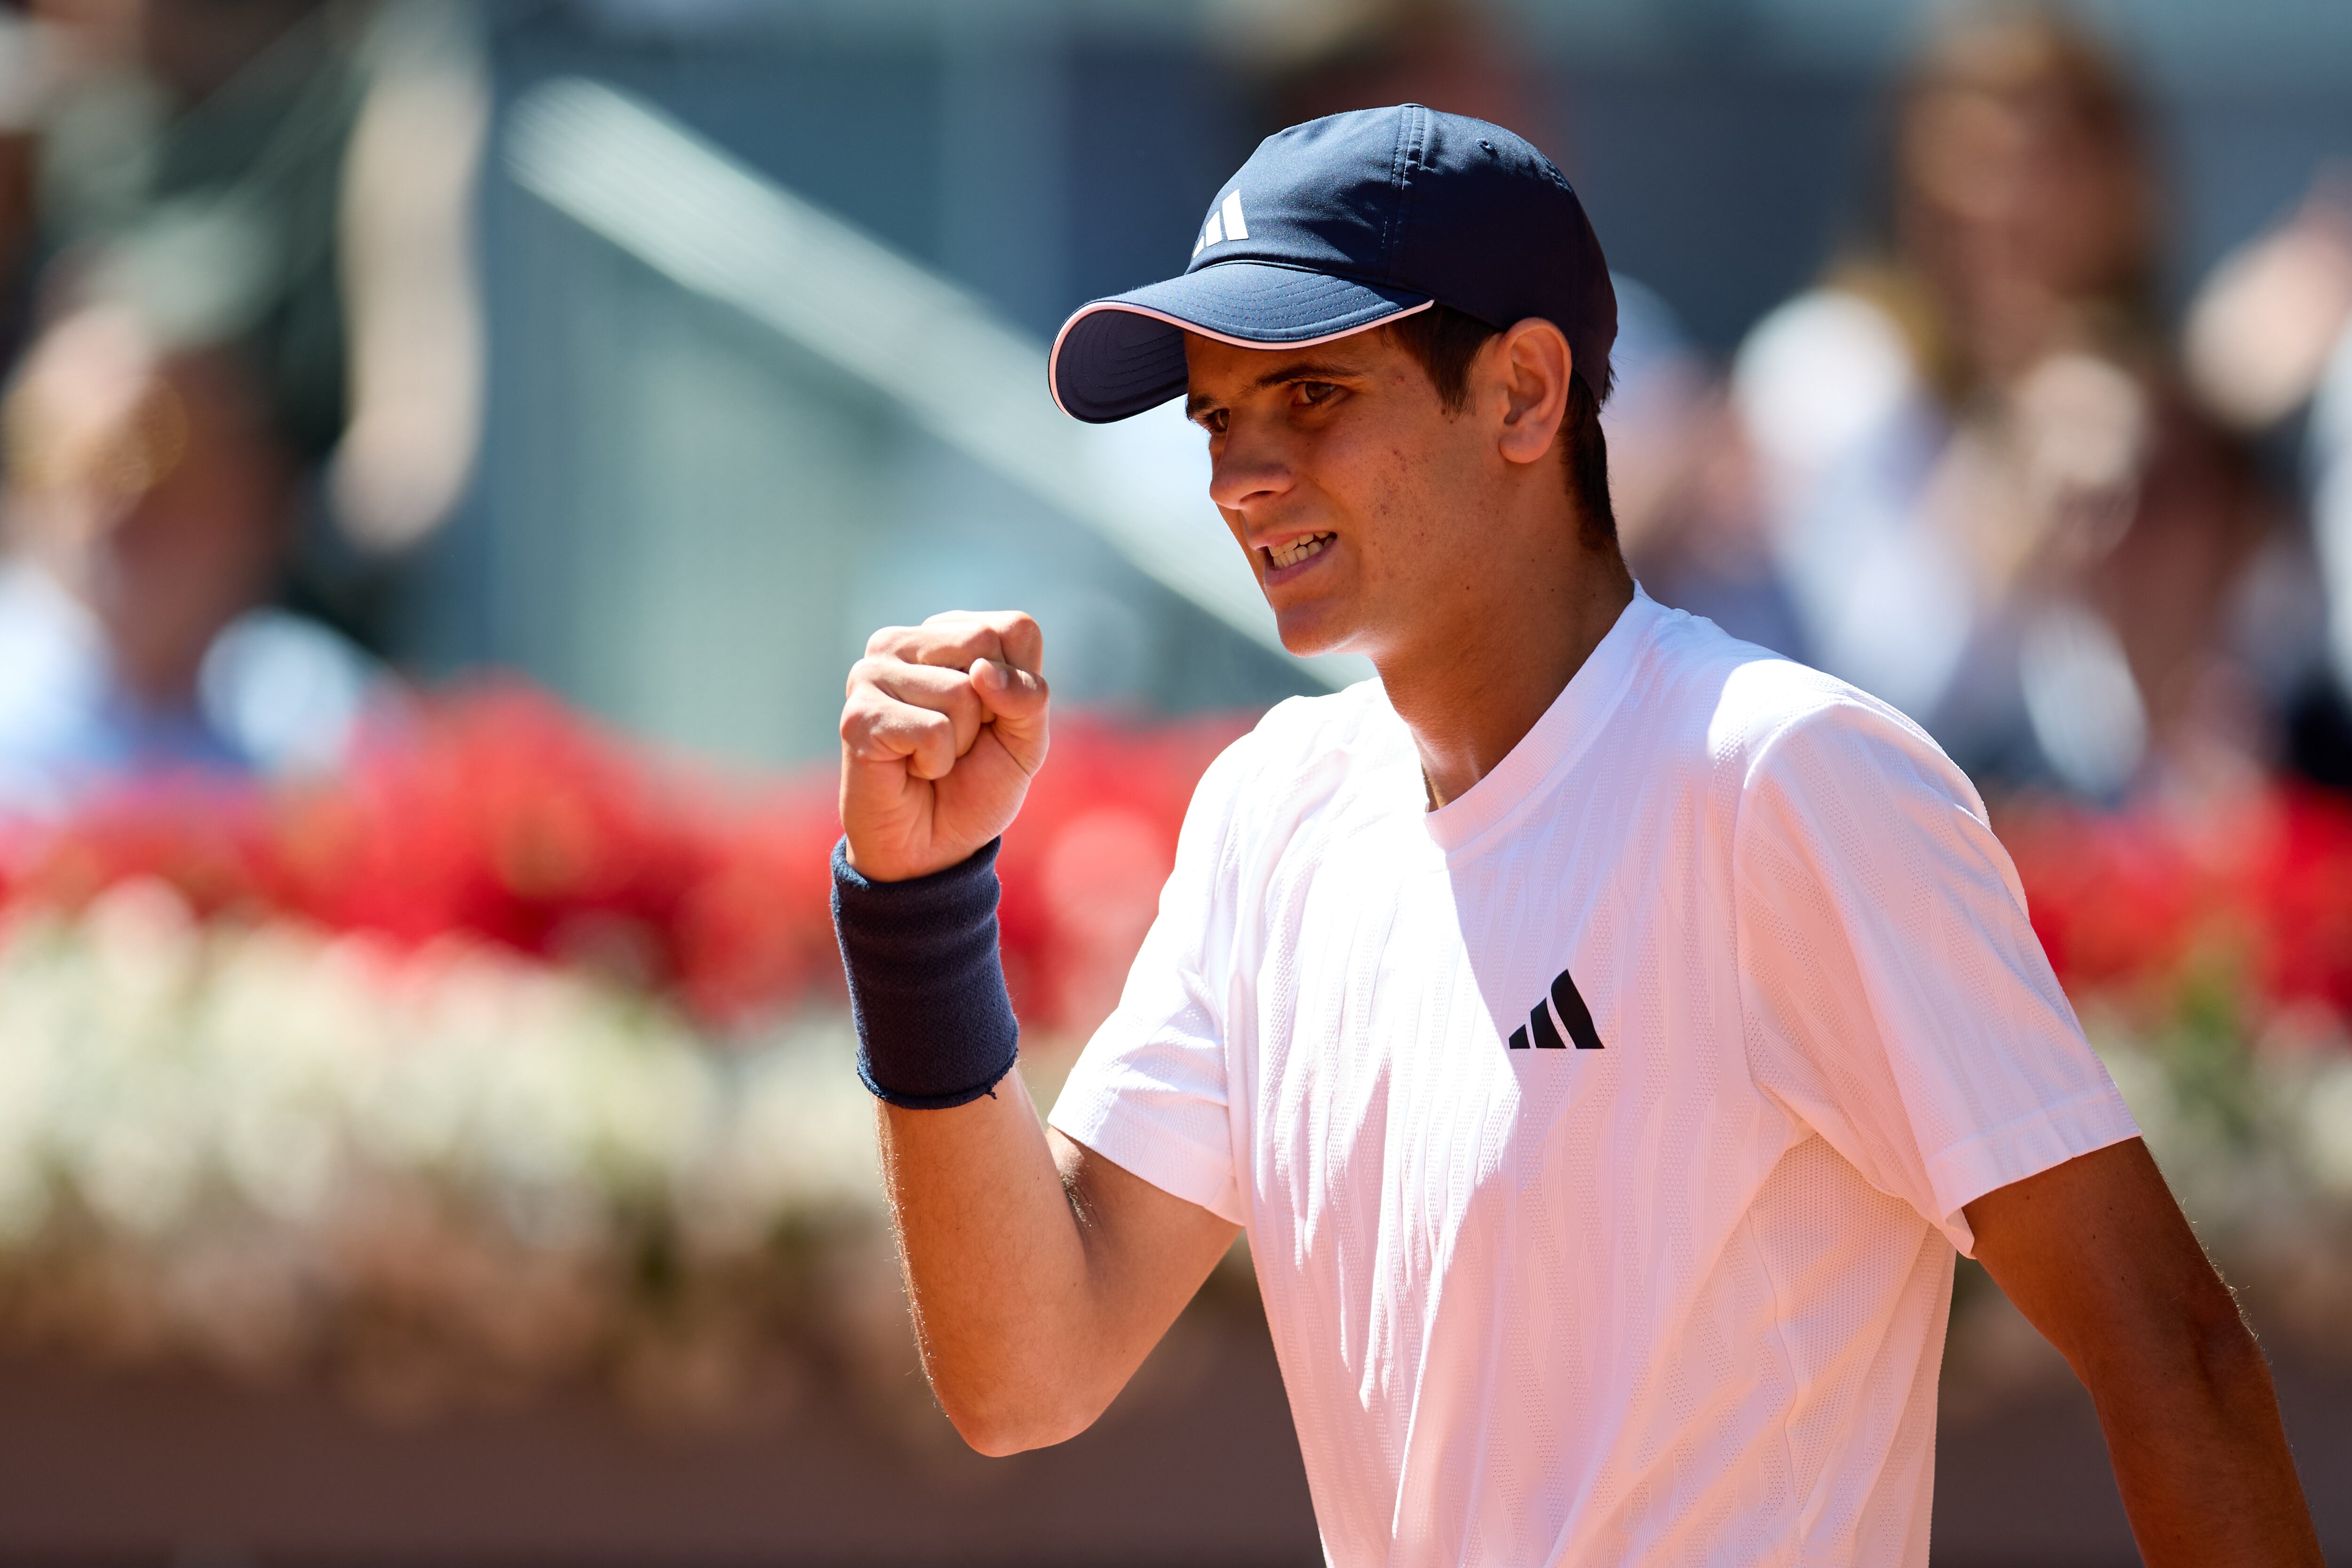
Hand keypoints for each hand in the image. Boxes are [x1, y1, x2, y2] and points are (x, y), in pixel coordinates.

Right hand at [839, 611, 1049, 881]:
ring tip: (931, 756)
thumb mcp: (1027, 739)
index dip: (1021, 687)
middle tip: (958, 740)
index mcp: (945, 634)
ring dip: (961, 743)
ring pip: (961, 692)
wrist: (932, 847)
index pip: (1015, 628)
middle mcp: (902, 642)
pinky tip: (910, 768)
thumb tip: (982, 671)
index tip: (992, 719)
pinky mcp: (858, 714)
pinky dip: (936, 763)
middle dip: (990, 711)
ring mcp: (872, 673)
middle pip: (986, 648)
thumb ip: (1028, 696)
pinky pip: (933, 730)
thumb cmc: (975, 785)